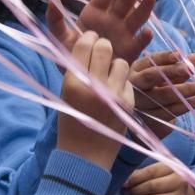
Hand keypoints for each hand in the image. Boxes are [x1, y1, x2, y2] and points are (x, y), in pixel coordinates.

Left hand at [47, 0, 154, 63]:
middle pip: (124, 2)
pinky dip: (144, 38)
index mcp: (95, 13)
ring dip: (144, 6)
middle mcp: (112, 20)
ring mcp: (123, 35)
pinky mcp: (130, 51)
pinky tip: (147, 32)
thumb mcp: (59, 37)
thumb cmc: (71, 55)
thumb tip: (52, 0)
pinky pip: (139, 43)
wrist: (82, 78)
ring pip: (137, 17)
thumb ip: (55, 19)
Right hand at [57, 31, 133, 169]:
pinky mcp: (128, 103)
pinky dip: (122, 83)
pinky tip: (114, 93)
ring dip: (114, 65)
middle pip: (104, 47)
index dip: (88, 38)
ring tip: (108, 75)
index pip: (84, 45)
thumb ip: (76, 70)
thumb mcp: (65, 94)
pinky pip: (128, 80)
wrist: (85, 157)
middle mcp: (94, 87)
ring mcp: (114, 95)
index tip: (90, 39)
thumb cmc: (71, 123)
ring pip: (121, 62)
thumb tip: (88, 43)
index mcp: (73, 83)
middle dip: (103, 46)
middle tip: (101, 52)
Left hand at [123, 162, 194, 194]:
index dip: (135, 178)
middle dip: (135, 190)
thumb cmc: (168, 180)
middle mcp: (179, 183)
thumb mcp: (160, 171)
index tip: (124, 183)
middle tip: (125, 192)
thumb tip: (125, 178)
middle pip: (151, 187)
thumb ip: (144, 172)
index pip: (151, 172)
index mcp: (174, 168)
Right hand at [130, 51, 194, 138]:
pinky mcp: (147, 120)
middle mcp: (133, 86)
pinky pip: (168, 112)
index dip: (165, 57)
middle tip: (191, 69)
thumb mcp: (166, 75)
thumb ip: (181, 66)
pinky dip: (185, 106)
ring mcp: (139, 104)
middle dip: (172, 71)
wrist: (145, 116)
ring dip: (186, 90)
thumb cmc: (158, 88)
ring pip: (163, 96)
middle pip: (151, 76)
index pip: (150, 61)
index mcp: (137, 70)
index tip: (179, 55)